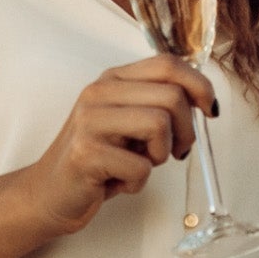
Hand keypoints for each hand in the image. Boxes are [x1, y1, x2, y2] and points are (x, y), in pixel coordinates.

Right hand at [14, 55, 208, 237]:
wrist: (49, 193)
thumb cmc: (98, 160)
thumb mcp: (128, 122)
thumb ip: (157, 104)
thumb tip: (203, 100)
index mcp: (113, 79)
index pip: (168, 64)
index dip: (200, 86)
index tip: (209, 111)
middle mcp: (99, 93)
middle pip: (172, 96)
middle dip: (187, 131)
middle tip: (175, 152)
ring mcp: (89, 121)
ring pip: (159, 125)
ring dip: (161, 155)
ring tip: (141, 165)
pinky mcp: (85, 154)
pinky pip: (140, 167)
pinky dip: (138, 183)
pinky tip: (118, 182)